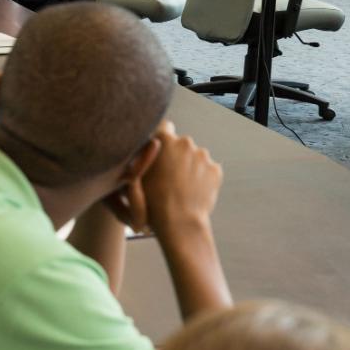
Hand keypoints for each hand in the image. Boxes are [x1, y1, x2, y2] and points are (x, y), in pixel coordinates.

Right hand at [141, 120, 222, 241]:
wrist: (179, 223)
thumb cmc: (151, 202)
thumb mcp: (134, 176)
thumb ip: (140, 156)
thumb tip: (144, 145)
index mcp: (164, 140)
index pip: (164, 126)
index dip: (161, 138)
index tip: (159, 150)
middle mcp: (185, 142)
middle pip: (180, 144)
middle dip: (175, 155)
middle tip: (167, 176)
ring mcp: (203, 156)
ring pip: (194, 157)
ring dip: (189, 167)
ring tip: (179, 187)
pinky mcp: (215, 170)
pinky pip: (207, 170)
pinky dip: (201, 178)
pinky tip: (191, 191)